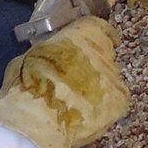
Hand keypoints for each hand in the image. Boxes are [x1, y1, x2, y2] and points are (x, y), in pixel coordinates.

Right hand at [0, 17, 129, 147]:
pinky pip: (117, 101)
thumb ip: (46, 53)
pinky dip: (106, 107)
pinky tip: (89, 115)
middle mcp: (101, 52)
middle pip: (104, 54)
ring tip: (79, 103)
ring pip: (110, 79)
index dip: (98, 34)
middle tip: (77, 78)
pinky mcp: (120, 102)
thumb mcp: (27, 59)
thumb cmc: (27, 87)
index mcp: (79, 35)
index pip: (98, 26)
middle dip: (93, 64)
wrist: (38, 121)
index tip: (97, 38)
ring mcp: (113, 77)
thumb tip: (48, 57)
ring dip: (98, 87)